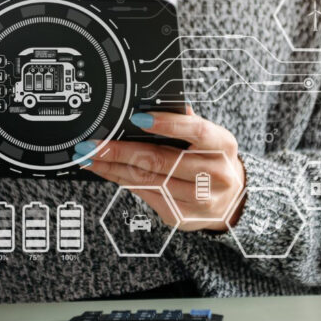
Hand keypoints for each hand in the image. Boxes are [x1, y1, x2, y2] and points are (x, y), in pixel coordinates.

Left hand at [79, 108, 246, 231]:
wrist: (231, 202)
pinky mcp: (181, 216)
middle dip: (121, 151)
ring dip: (113, 168)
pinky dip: (121, 181)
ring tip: (90, 157)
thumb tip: (152, 103)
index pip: (195, 130)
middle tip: (93, 144)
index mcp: (222, 145)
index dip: (167, 123)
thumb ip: (185, 121)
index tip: (136, 118)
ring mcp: (198, 200)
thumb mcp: (210, 137)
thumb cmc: (212, 160)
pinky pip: (145, 194)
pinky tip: (105, 170)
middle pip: (161, 160)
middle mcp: (214, 175)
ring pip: (147, 180)